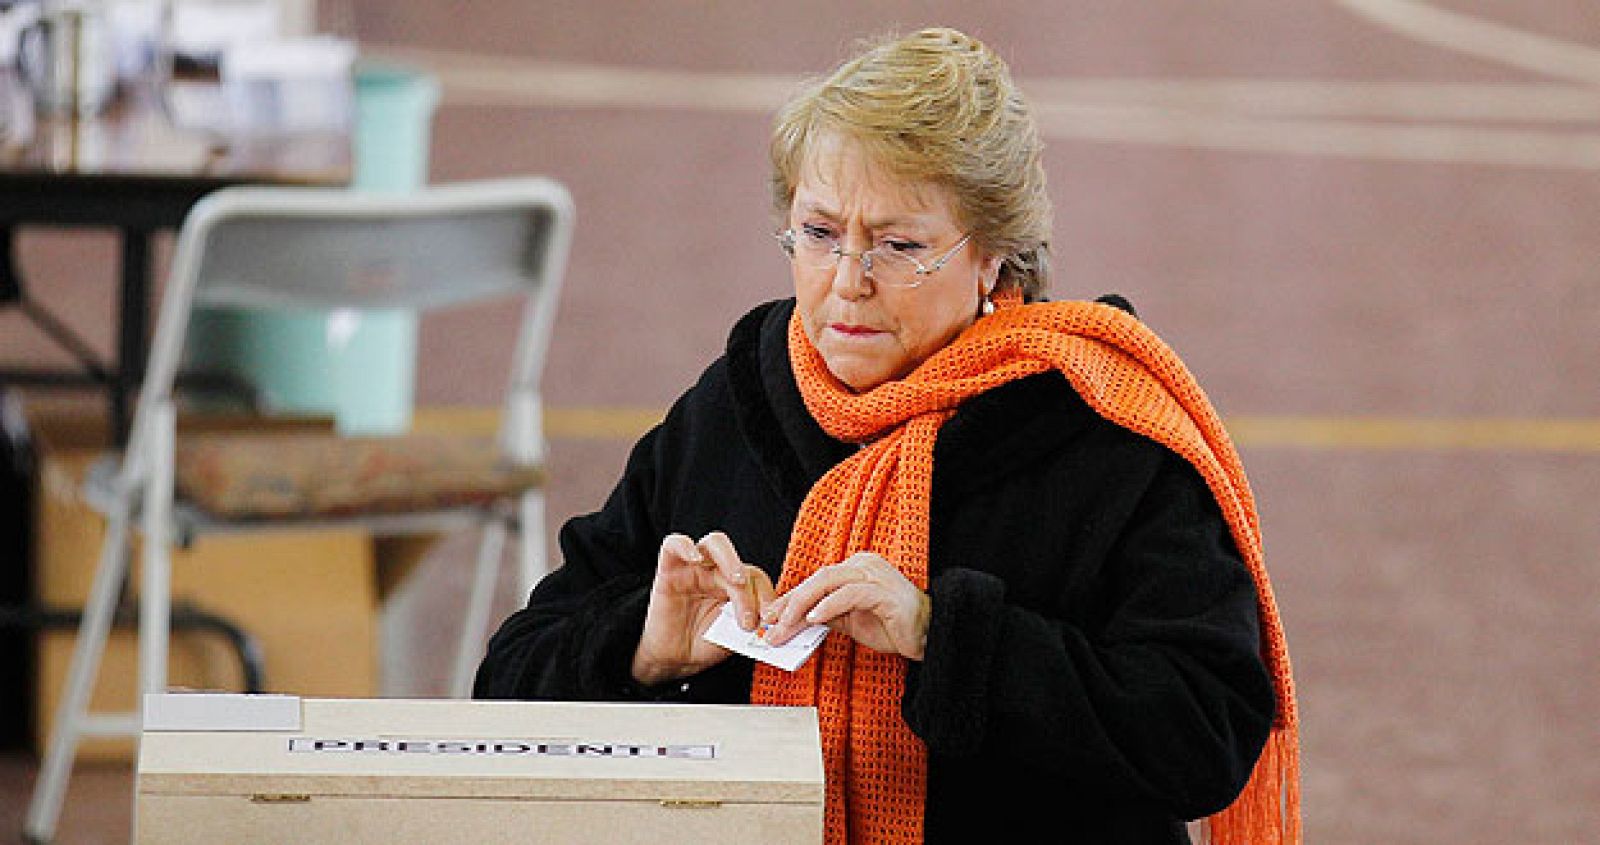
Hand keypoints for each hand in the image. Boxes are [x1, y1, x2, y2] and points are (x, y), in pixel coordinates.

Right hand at [631, 531, 774, 686]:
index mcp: (739, 587)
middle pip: (743, 564)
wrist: (674, 657)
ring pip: (715, 544)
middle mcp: (720, 573)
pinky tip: (694, 558)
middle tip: (756, 613)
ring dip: (730, 560)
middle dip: (753, 587)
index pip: (759, 580)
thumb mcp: (733, 637)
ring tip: (737, 582)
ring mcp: (695, 569)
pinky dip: (684, 546)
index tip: (770, 622)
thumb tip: (770, 623)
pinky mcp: (669, 570)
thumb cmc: (704, 644)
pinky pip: (673, 545)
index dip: (768, 598)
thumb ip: (748, 625)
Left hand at [761, 552, 930, 660]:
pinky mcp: (883, 591)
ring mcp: (874, 575)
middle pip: (817, 579)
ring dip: (802, 605)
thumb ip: (827, 616)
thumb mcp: (851, 621)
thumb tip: (797, 621)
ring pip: (828, 582)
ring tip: (785, 625)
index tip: (770, 618)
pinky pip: (850, 594)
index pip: (815, 581)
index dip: (789, 599)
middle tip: (771, 624)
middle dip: (789, 603)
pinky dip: (829, 605)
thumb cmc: (893, 626)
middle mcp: (863, 565)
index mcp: (855, 569)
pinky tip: (814, 618)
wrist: (929, 635)